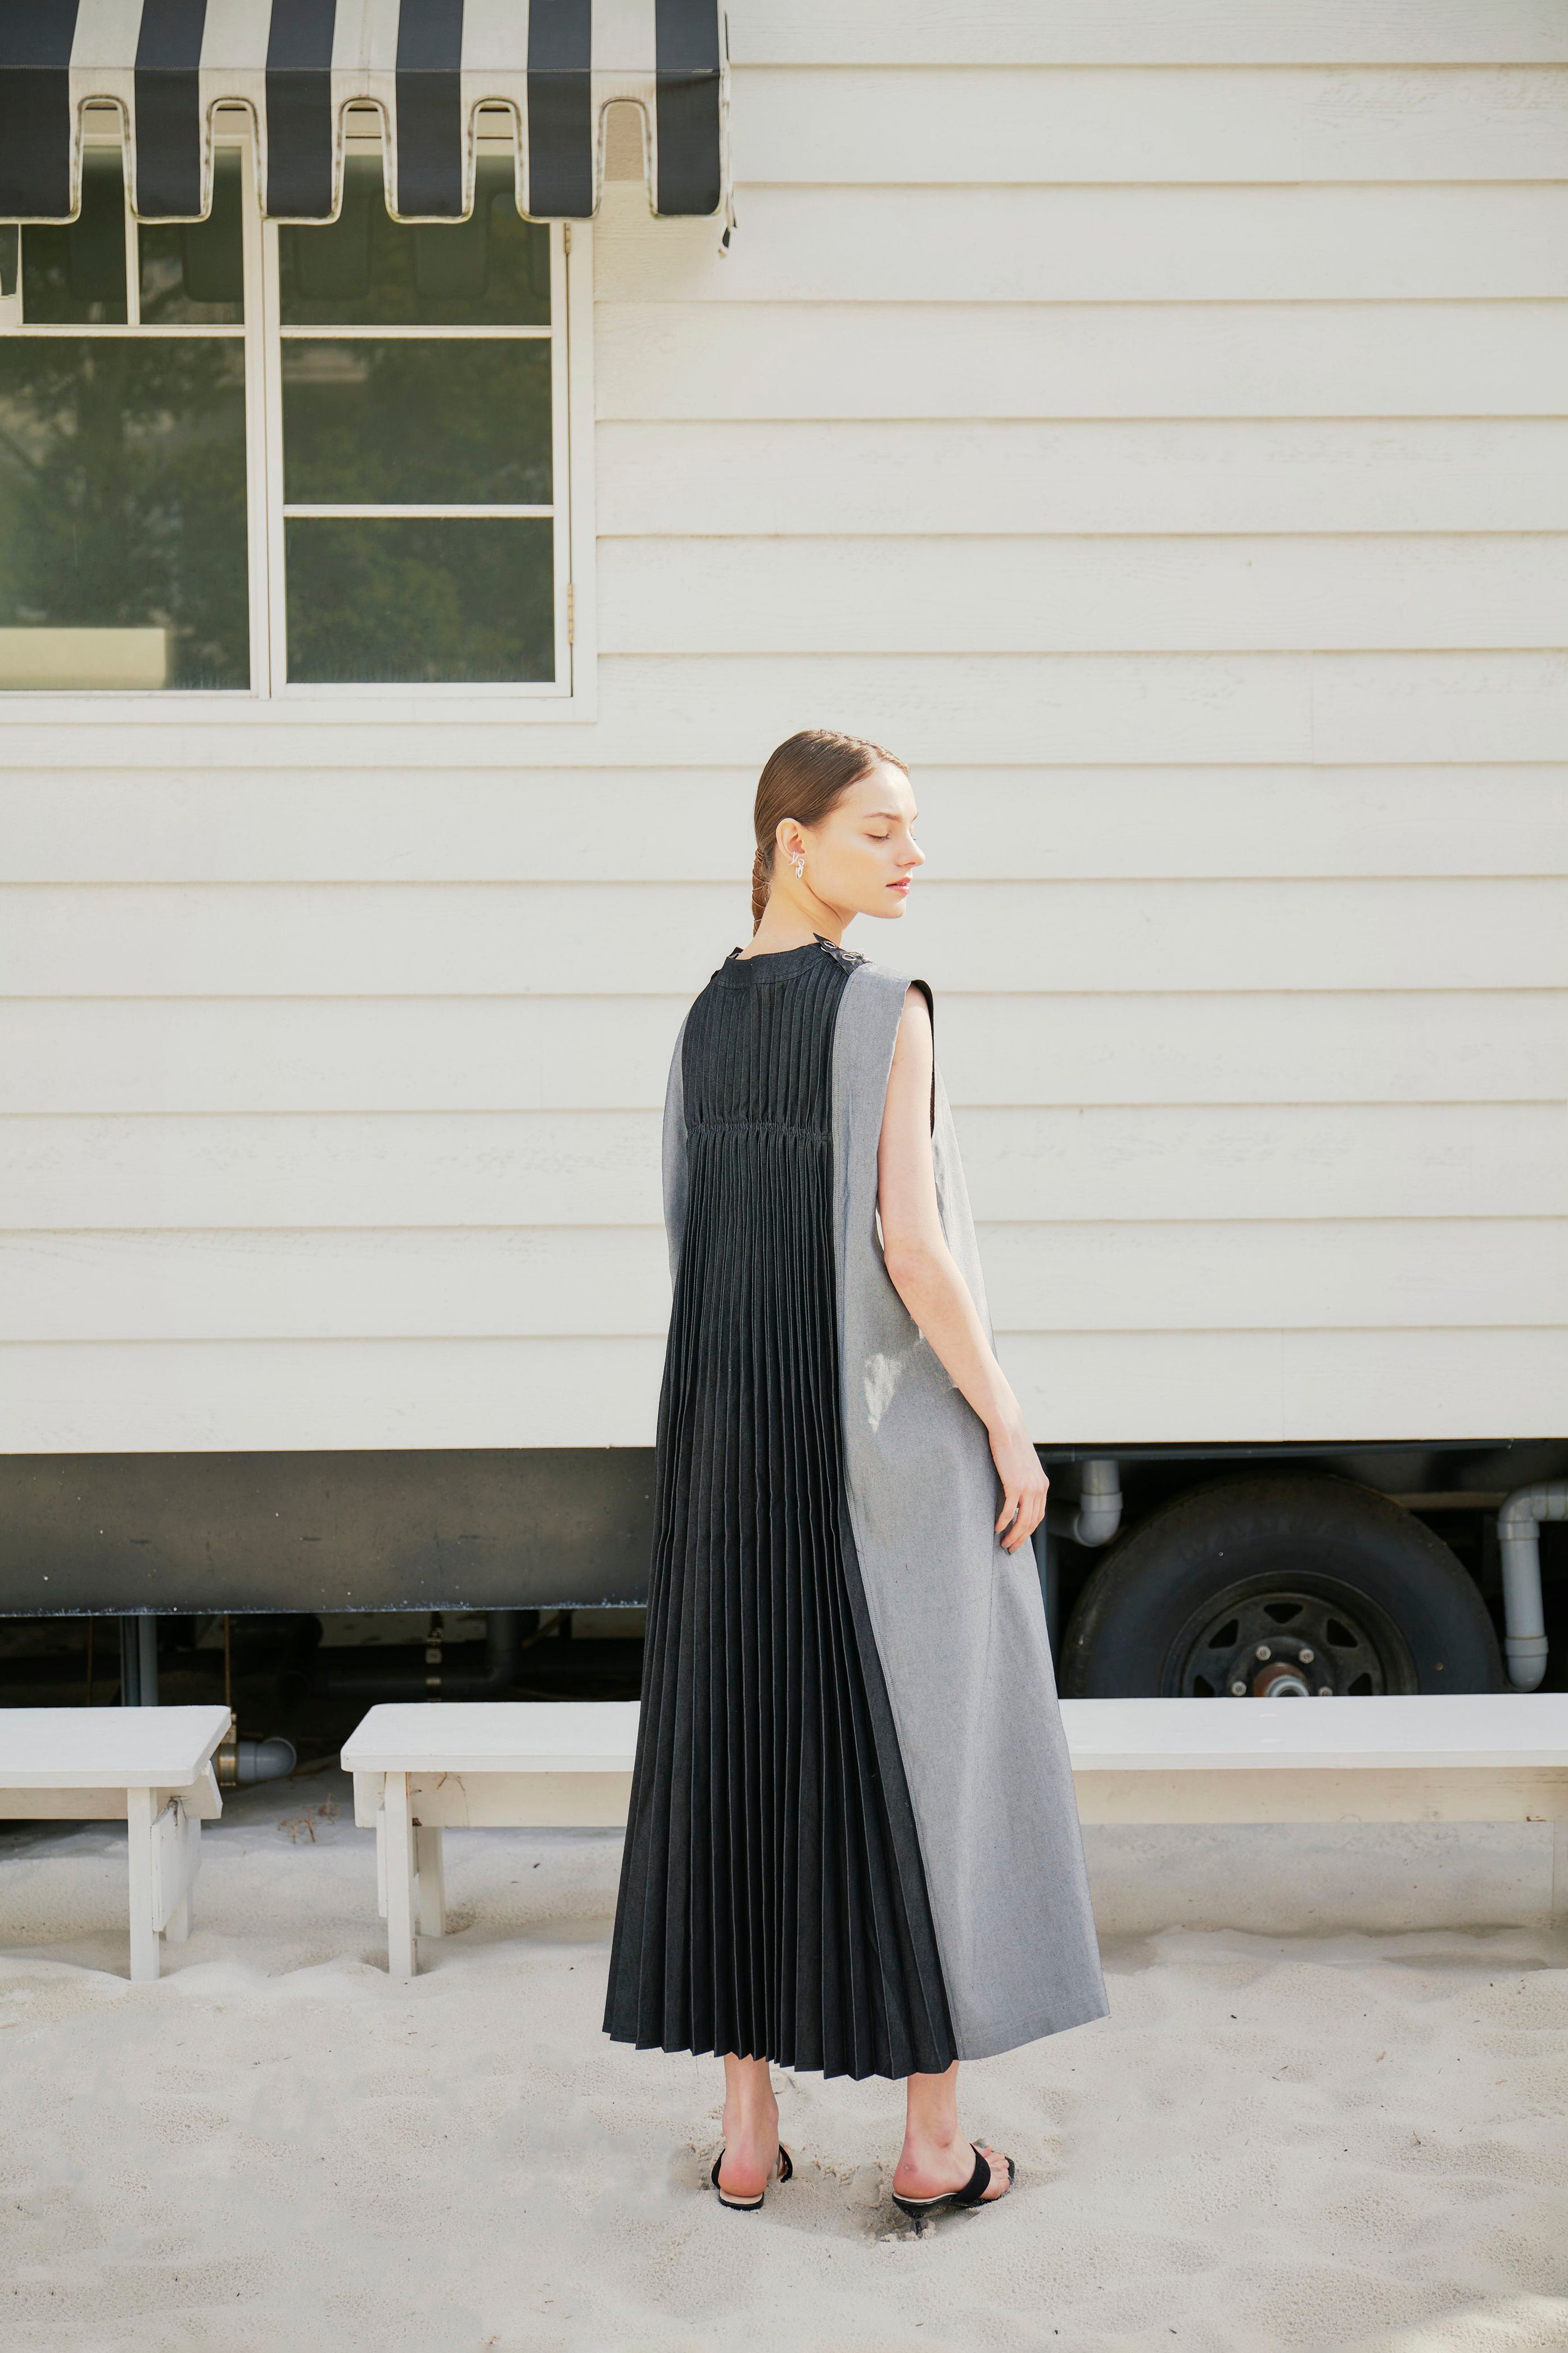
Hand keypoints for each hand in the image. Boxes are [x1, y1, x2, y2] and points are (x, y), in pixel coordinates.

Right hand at [989, 1419, 1046, 1553]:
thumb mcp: (1025, 1465)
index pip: (1039, 1515)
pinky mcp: (1015, 1485)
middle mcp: (1039, 1489)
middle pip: (1032, 1522)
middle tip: (1011, 1549)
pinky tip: (996, 1529)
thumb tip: (1016, 1492)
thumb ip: (1024, 1479)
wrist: (1009, 1428)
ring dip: (1013, 1536)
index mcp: (1043, 1485)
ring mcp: (1028, 1488)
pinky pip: (1009, 1511)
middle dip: (1022, 1539)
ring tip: (1004, 1544)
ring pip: (1022, 1521)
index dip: (1029, 1530)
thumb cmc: (1013, 1444)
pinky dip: (1003, 1523)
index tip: (1019, 1539)